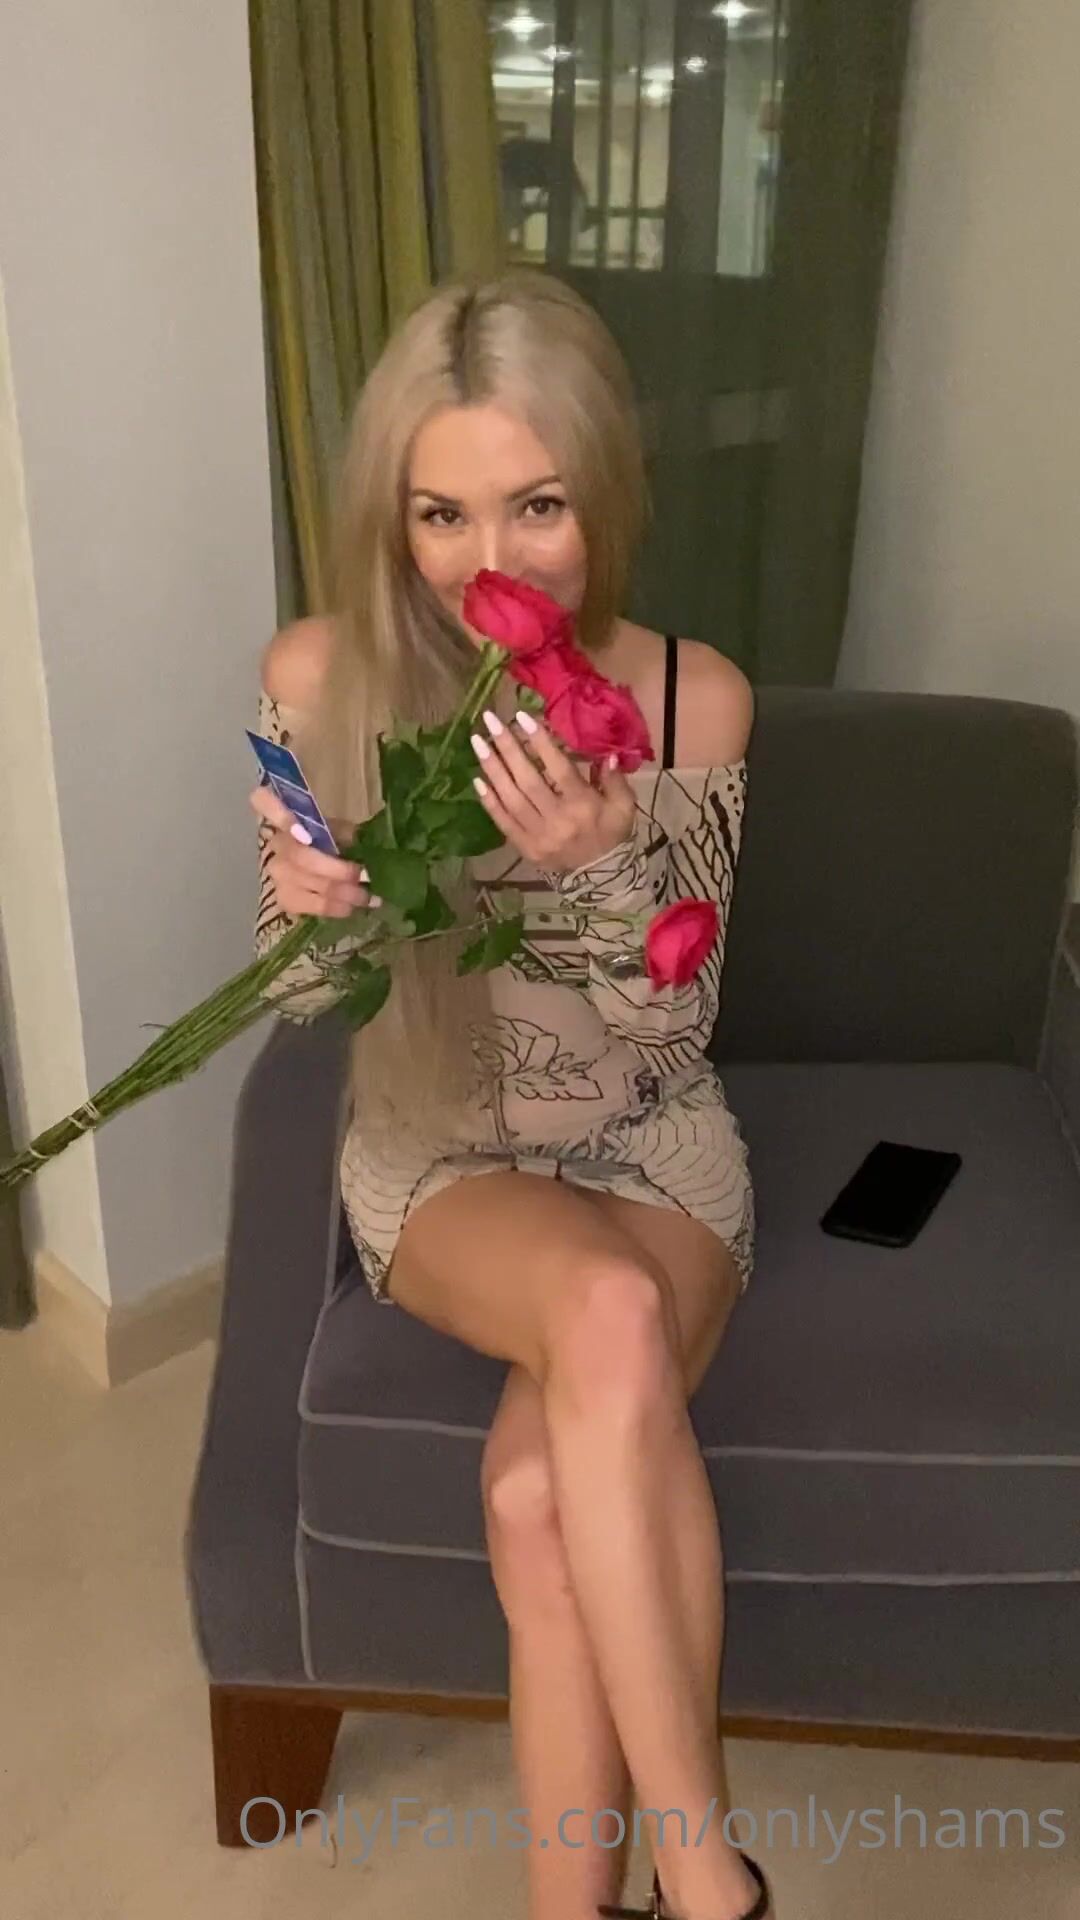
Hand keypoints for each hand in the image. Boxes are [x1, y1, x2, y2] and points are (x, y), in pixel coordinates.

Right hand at [249, 784, 381, 918]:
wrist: (315, 866)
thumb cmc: (328, 840)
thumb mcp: (336, 828)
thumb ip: (344, 832)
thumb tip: (366, 846)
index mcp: (285, 817)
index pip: (261, 801)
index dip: (277, 814)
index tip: (302, 830)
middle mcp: (275, 844)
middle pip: (301, 857)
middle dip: (337, 871)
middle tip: (365, 878)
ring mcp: (277, 873)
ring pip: (310, 884)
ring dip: (343, 893)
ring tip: (368, 898)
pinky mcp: (284, 898)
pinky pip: (310, 906)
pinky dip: (334, 908)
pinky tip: (351, 908)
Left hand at [469, 707, 636, 874]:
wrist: (601, 874)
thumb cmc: (612, 832)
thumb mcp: (624, 805)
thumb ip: (614, 779)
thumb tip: (606, 753)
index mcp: (583, 806)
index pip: (558, 769)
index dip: (540, 742)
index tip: (521, 717)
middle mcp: (558, 820)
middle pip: (528, 780)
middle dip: (507, 748)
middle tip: (490, 721)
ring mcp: (538, 836)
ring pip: (510, 798)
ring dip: (492, 768)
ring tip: (477, 742)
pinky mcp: (525, 848)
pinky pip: (503, 822)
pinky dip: (489, 801)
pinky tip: (477, 778)